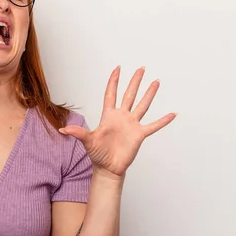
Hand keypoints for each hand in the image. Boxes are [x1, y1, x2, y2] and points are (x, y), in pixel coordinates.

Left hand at [59, 66, 176, 178]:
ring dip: (149, 94)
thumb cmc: (97, 154)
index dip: (114, 81)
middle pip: (129, 95)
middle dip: (135, 82)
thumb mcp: (87, 141)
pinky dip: (163, 121)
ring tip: (156, 82)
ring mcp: (131, 124)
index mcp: (108, 116)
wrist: (108, 168)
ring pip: (142, 105)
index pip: (111, 94)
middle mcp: (121, 117)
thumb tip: (62, 129)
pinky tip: (172, 114)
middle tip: (141, 68)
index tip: (118, 68)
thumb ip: (78, 133)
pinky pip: (153, 126)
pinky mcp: (139, 135)